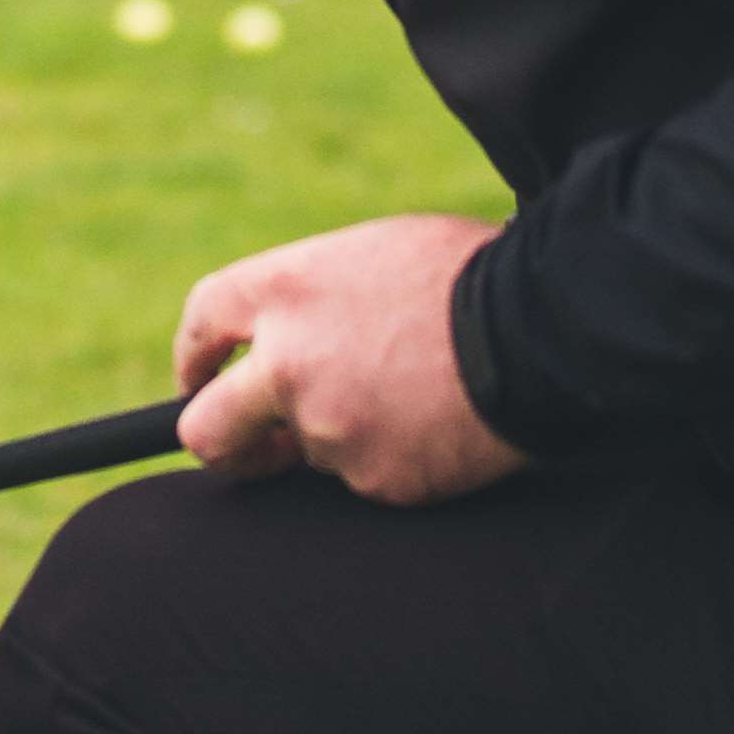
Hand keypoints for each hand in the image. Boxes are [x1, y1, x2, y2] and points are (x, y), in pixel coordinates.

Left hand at [174, 213, 522, 502]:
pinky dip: (398, 459)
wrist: (539, 326)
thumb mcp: (372, 254)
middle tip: (251, 448)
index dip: (194, 357)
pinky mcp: (374, 479)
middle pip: (207, 428)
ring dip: (348, 434)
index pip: (203, 322)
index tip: (198, 379)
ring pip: (312, 452)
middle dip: (221, 443)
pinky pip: (370, 477)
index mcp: (284, 290)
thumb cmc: (467, 273)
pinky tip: (440, 423)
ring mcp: (327, 428)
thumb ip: (314, 301)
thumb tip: (291, 341)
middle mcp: (287, 363)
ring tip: (415, 394)